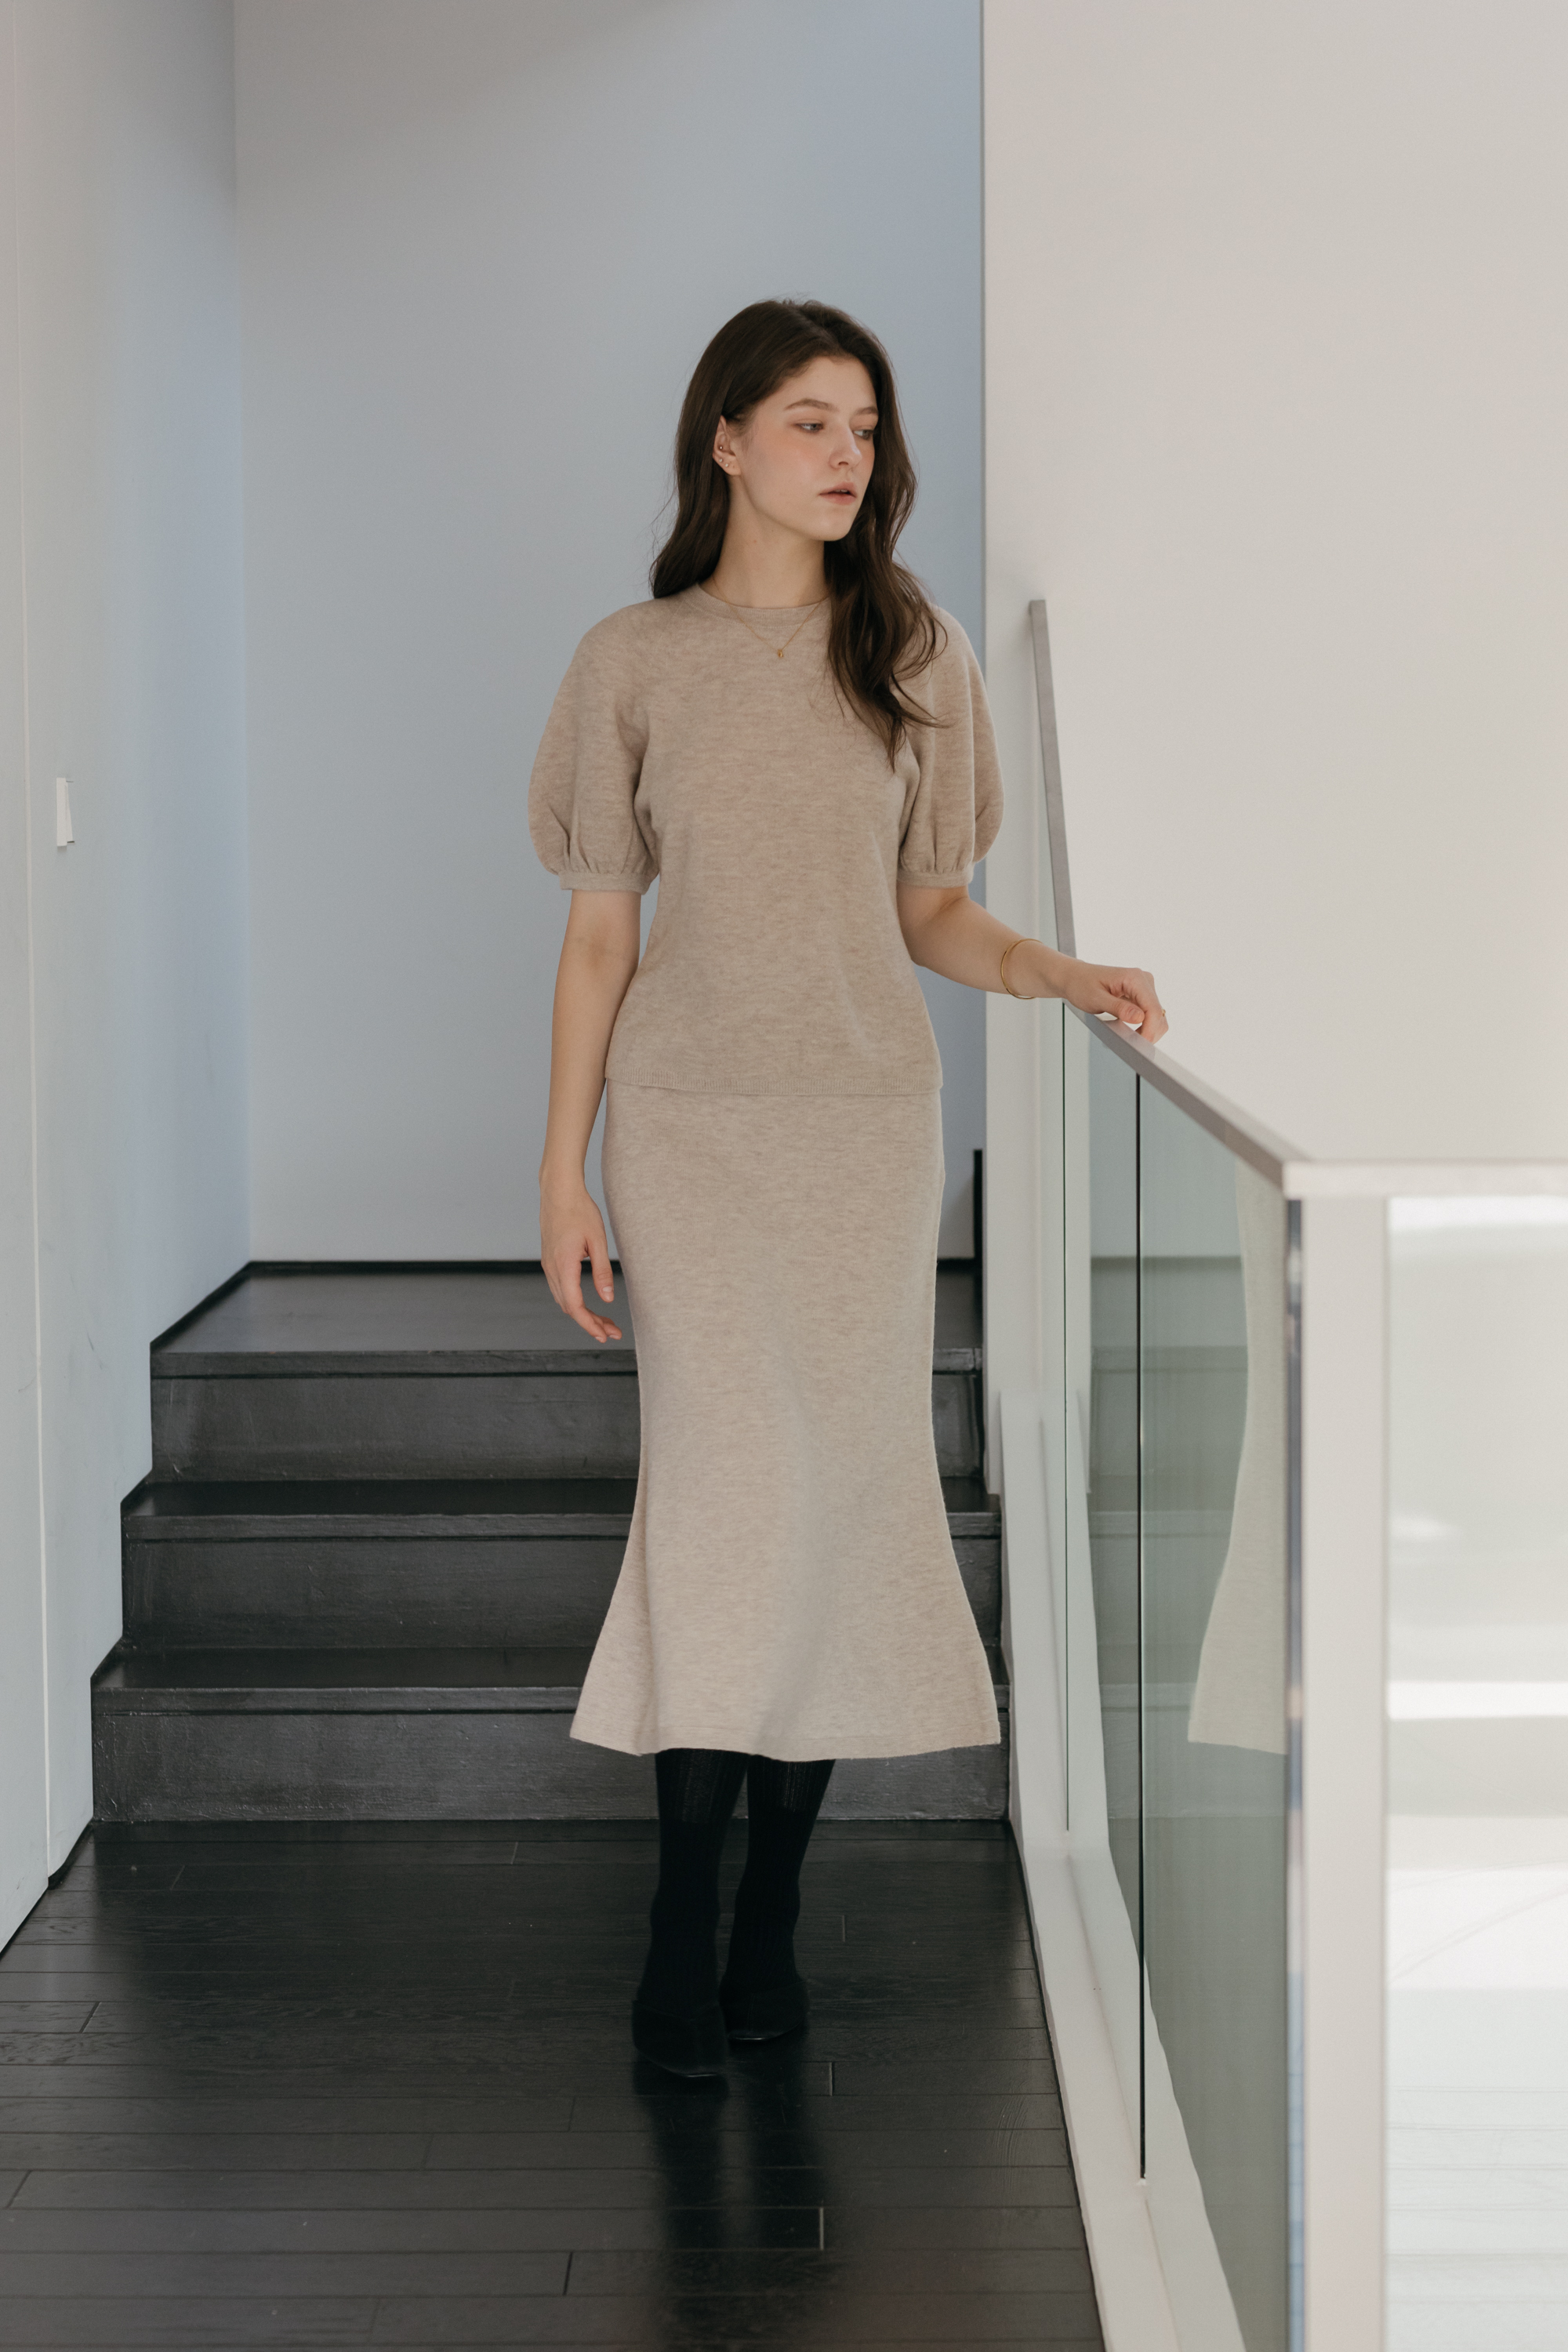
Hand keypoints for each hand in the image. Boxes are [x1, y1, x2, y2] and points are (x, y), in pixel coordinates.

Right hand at [540, 1179, 621, 1341]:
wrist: (558, 1191)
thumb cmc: (580, 1211)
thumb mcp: (598, 1241)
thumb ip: (602, 1271)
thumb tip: (607, 1298)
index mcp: (564, 1266)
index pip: (575, 1307)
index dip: (590, 1325)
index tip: (605, 1335)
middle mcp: (552, 1269)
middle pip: (569, 1308)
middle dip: (590, 1323)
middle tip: (612, 1331)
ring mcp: (548, 1265)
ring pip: (563, 1300)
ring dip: (582, 1313)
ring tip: (604, 1320)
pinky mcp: (550, 1260)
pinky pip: (560, 1289)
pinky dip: (574, 1301)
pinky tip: (588, 1302)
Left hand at [1063, 959, 1167, 1043]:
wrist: (1076, 978)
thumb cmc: (1082, 985)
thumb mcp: (1096, 999)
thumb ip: (1118, 1008)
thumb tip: (1139, 1018)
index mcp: (1135, 978)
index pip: (1152, 1008)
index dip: (1150, 1029)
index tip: (1140, 1044)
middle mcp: (1144, 980)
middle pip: (1158, 1014)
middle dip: (1149, 1032)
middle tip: (1131, 1045)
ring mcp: (1145, 988)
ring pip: (1157, 1016)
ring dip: (1147, 1030)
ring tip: (1129, 1038)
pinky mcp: (1143, 995)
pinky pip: (1150, 1015)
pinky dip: (1144, 1026)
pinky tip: (1131, 1031)